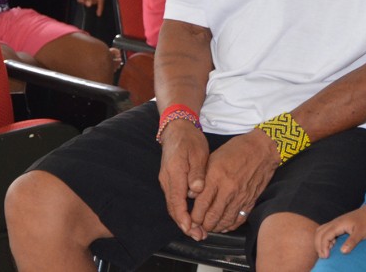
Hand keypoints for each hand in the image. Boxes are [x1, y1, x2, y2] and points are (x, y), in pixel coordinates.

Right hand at [159, 119, 210, 239]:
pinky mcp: (169, 180)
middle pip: (173, 208)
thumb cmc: (190, 140)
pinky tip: (191, 216)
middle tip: (199, 236)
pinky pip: (174, 199)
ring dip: (183, 219)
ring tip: (197, 231)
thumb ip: (197, 173)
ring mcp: (166, 181)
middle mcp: (167, 180)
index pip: (177, 201)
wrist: (177, 129)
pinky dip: (181, 210)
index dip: (184, 218)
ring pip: (173, 205)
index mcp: (175, 173)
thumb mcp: (198, 153)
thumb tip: (196, 191)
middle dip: (185, 225)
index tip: (192, 229)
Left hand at [188, 128, 279, 233]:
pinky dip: (230, 226)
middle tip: (198, 226)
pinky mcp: (250, 200)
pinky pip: (239, 219)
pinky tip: (224, 225)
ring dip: (215, 227)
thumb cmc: (238, 150)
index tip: (190, 219)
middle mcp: (228, 189)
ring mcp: (240, 196)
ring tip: (210, 227)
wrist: (263, 149)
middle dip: (203, 225)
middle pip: (212, 217)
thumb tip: (193, 194)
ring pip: (225, 221)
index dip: (194, 216)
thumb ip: (202, 177)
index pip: (201, 205)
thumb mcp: (214, 157)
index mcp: (216, 177)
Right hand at [315, 205, 365, 258]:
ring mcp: (335, 223)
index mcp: (338, 224)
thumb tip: (342, 251)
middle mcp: (334, 222)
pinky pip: (325, 231)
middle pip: (319, 233)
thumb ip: (352, 241)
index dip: (323, 247)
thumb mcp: (361, 233)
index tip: (327, 257)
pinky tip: (331, 246)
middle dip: (318, 245)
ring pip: (320, 231)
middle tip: (324, 257)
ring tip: (325, 253)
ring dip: (320, 242)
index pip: (325, 236)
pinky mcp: (337, 225)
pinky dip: (324, 239)